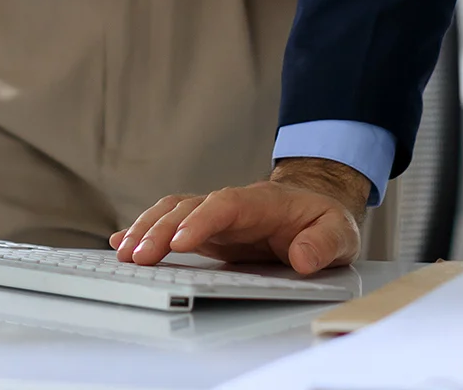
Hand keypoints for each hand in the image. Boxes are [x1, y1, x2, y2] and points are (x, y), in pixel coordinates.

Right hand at [112, 158, 370, 274]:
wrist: (315, 205)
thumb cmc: (325, 220)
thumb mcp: (340, 234)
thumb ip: (323, 244)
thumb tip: (303, 259)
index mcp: (263, 203)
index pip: (227, 205)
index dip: (202, 221)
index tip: (180, 242)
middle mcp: (232, 205)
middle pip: (189, 208)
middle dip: (161, 230)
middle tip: (139, 256)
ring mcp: (216, 217)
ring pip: (173, 212)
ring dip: (147, 229)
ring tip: (125, 253)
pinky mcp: (206, 230)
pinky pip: (171, 223)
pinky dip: (146, 229)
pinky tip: (122, 243)